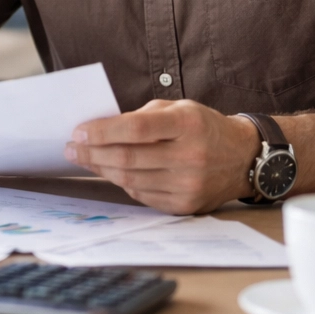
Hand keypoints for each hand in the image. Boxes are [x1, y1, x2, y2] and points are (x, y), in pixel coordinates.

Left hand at [63, 99, 259, 214]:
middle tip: (71, 149)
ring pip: (131, 180)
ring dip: (102, 169)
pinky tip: (112, 172)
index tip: (78, 131)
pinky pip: (142, 195)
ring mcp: (189, 184)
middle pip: (128, 158)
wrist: (242, 157)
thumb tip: (99, 129)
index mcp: (187, 124)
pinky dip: (123, 183)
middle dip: (92, 153)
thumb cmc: (202, 127)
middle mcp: (190, 155)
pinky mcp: (185, 205)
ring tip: (84, 159)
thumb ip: (141, 116)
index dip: (102, 131)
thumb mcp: (177, 109)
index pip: (136, 129)